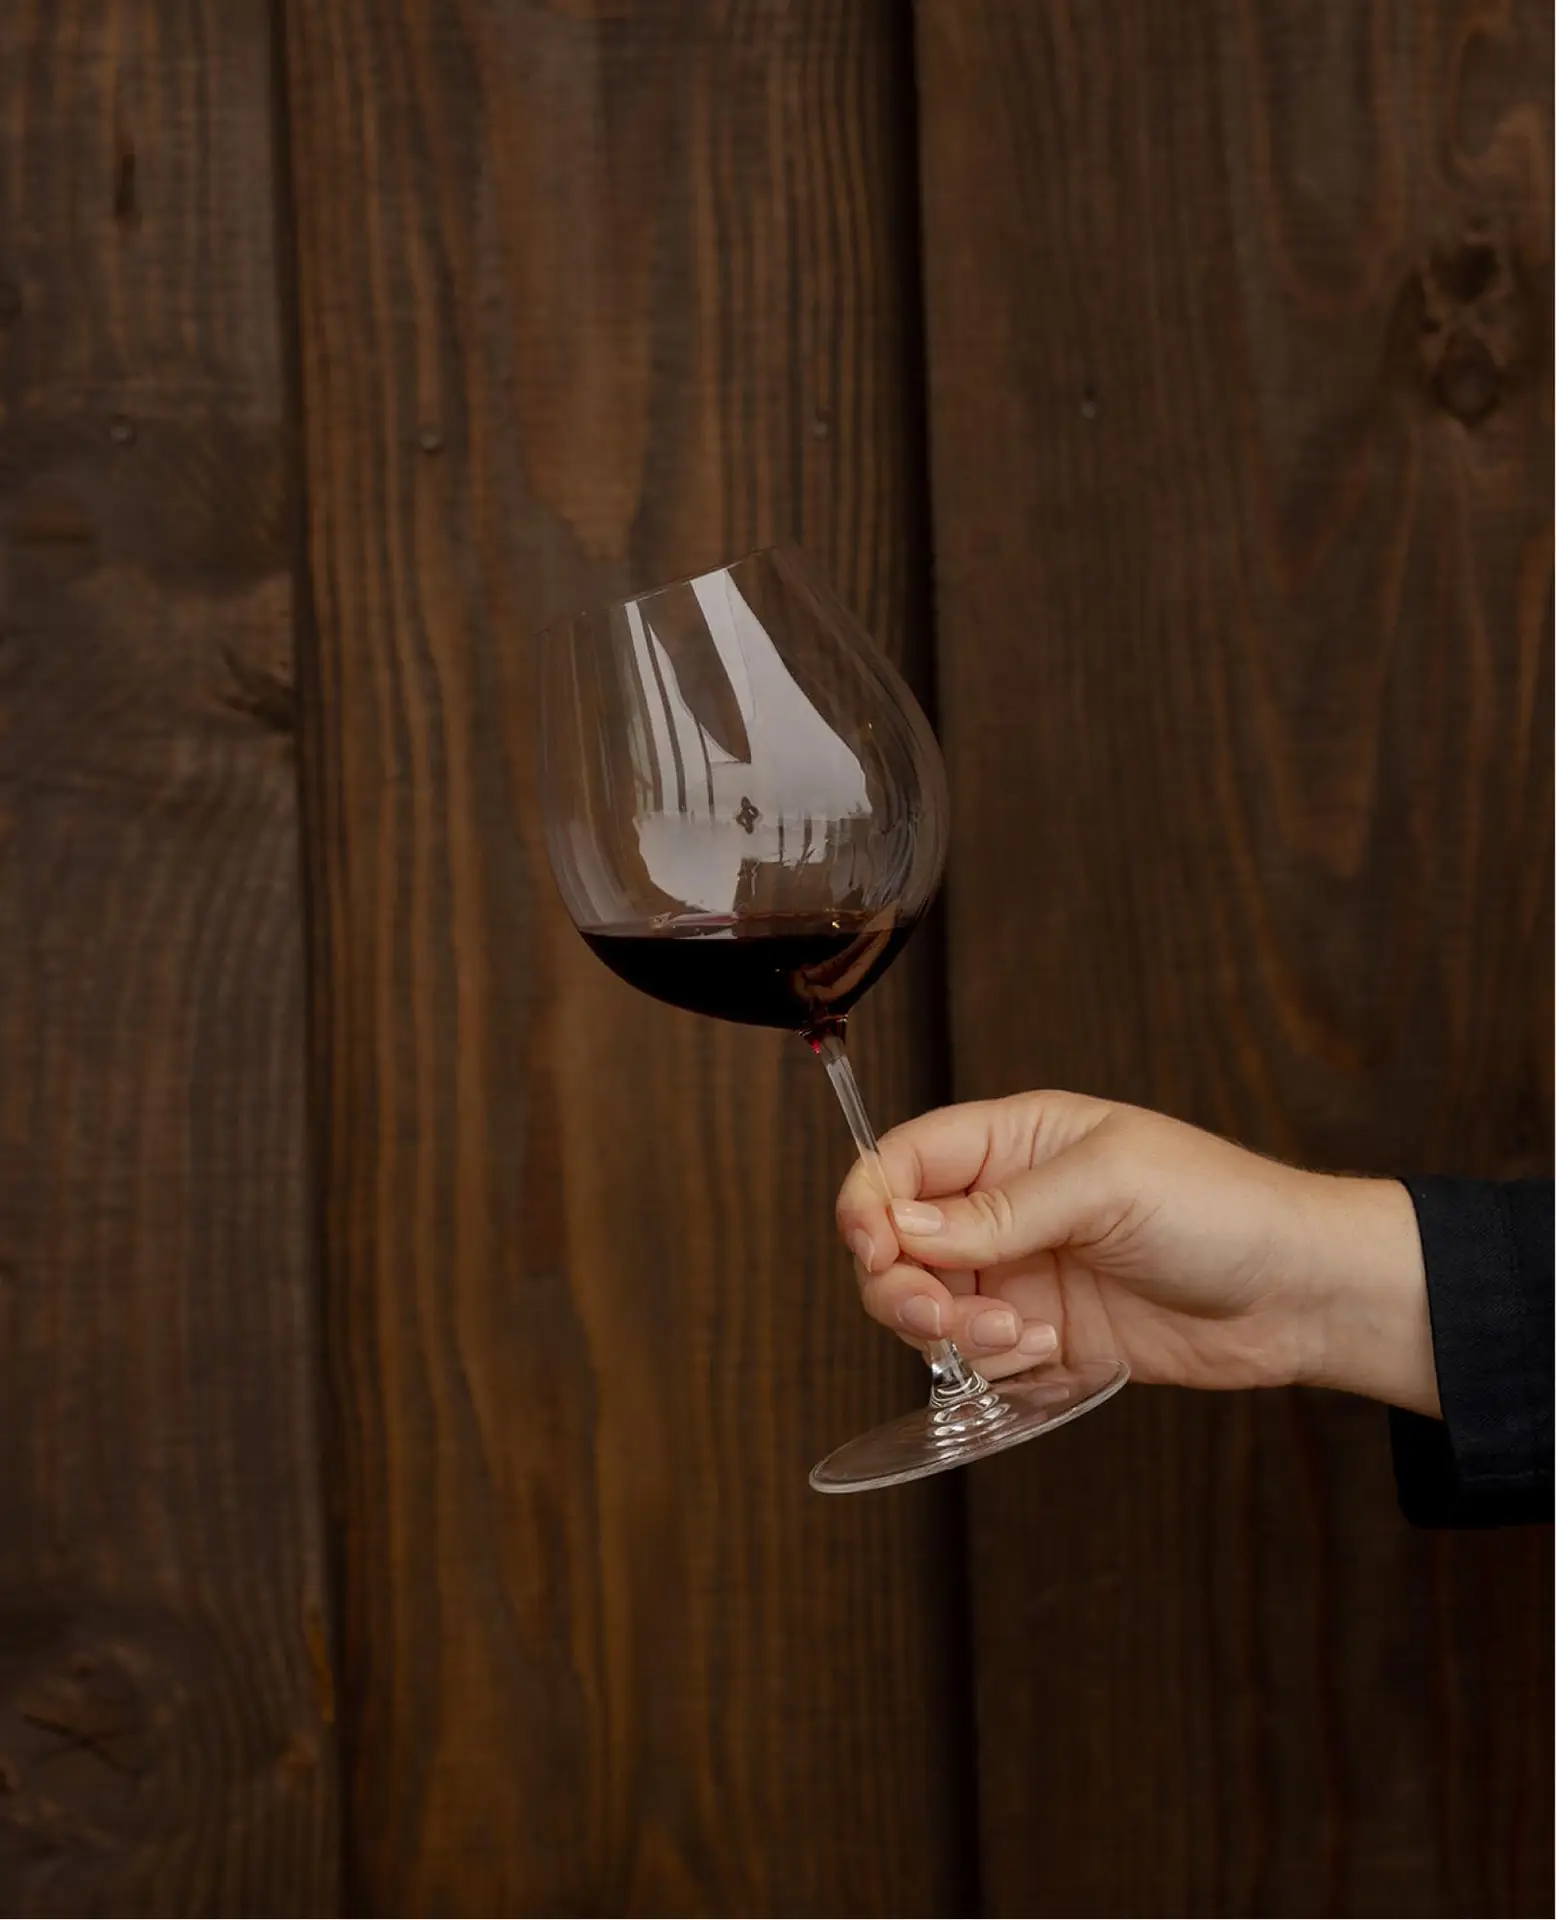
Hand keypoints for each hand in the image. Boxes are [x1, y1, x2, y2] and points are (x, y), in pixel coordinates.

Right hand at [836, 1091, 1438, 1416]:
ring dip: (959, 1337)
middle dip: (906, 1289)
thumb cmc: (1222, 1207)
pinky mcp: (1046, 1338)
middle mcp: (1004, 1207)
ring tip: (1024, 1339)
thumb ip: (1001, 1208)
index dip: (870, 1205)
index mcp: (1011, 1141)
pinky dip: (1003, 1372)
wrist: (1300, 1294)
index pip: (900, 1163)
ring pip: (932, 1313)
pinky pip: (982, 1365)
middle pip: (897, 1248)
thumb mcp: (1107, 1184)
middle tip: (945, 1319)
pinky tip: (1058, 1358)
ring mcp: (1022, 1275)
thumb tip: (903, 1225)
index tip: (875, 1249)